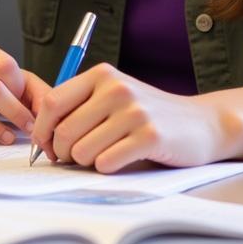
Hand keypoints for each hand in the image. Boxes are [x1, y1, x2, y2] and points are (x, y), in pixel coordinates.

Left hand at [31, 63, 226, 170]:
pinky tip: (118, 161)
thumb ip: (80, 106)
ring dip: (85, 162)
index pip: (52, 102)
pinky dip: (105, 168)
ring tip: (99, 157)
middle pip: (64, 130)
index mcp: (101, 75)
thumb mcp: (113, 95)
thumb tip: (41, 134)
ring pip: (83, 150)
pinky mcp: (150, 137)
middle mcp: (115, 89)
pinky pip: (107, 162)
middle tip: (70, 159)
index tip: (43, 145)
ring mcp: (134, 112)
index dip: (41, 128)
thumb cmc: (148, 113)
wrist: (201, 123)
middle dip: (62, 152)